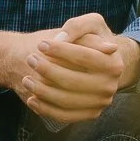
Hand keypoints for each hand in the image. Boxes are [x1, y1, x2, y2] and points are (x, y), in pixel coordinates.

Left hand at [17, 12, 139, 124]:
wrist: (103, 65)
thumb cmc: (93, 41)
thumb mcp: (92, 24)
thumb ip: (77, 26)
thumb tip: (61, 39)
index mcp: (114, 64)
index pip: (84, 57)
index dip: (60, 50)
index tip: (41, 44)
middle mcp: (110, 86)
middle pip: (73, 81)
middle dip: (47, 70)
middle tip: (30, 59)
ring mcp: (101, 103)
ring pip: (66, 101)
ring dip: (42, 91)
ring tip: (26, 79)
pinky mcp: (91, 114)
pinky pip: (65, 116)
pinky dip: (46, 109)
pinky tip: (31, 99)